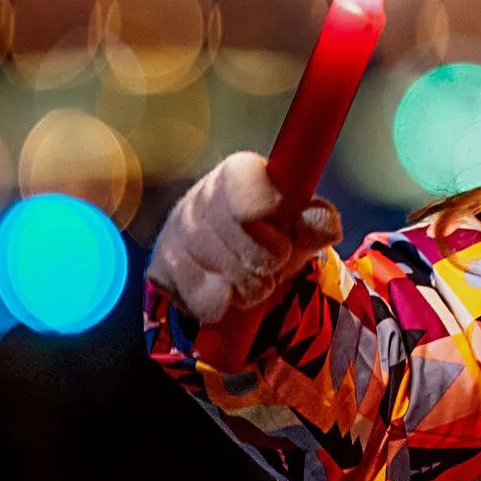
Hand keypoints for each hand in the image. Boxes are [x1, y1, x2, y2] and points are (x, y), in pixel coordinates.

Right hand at [144, 151, 342, 324]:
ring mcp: (173, 233)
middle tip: (272, 263)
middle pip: (236, 235)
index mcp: (238, 174)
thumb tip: (321, 223)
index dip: (264, 208)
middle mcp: (198, 197)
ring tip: (253, 280)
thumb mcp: (301, 228)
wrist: (228, 267)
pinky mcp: (159, 270)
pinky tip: (227, 291)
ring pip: (220, 274)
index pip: (243, 178)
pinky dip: (224, 305)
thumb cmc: (270, 238)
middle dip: (265, 260)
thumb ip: (316, 223)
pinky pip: (201, 301)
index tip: (280, 229)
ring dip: (249, 288)